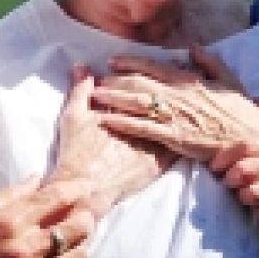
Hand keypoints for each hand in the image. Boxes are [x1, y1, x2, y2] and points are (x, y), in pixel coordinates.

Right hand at [0, 178, 95, 257]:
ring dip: (79, 245)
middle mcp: (25, 249)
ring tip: (71, 242)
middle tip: (82, 216)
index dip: (77, 189)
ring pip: (78, 256)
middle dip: (84, 217)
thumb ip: (10, 195)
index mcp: (10, 222)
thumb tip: (37, 178)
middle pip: (78, 227)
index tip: (84, 188)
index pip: (57, 198)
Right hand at [48, 66, 173, 214]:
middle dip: (159, 90)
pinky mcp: (158, 163)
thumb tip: (82, 67)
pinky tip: (184, 128)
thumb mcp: (74, 118)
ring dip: (175, 109)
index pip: (136, 87)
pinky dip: (179, 137)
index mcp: (124, 109)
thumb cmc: (78, 153)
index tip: (137, 72)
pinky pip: (175, 148)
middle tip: (160, 82)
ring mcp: (153, 144)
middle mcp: (143, 124)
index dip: (138, 77)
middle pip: (156, 101)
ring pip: (170, 121)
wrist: (86, 190)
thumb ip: (80, 91)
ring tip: (178, 99)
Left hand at [93, 46, 258, 164]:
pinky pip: (143, 128)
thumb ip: (210, 62)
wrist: (249, 140)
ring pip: (137, 103)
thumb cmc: (241, 113)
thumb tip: (193, 47)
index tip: (113, 61)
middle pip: (140, 83)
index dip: (131, 62)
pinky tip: (107, 120)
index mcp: (190, 80)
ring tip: (95, 96)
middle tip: (97, 80)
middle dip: (116, 81)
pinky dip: (123, 123)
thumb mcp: (230, 81)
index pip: (154, 66)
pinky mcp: (174, 137)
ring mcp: (175, 115)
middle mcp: (179, 94)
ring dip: (114, 98)